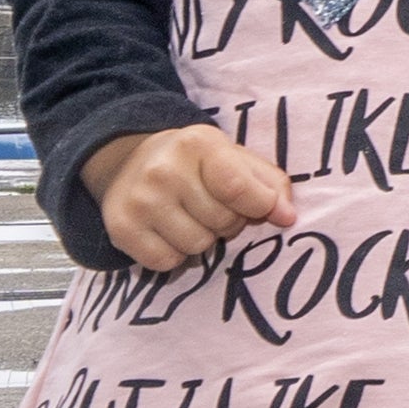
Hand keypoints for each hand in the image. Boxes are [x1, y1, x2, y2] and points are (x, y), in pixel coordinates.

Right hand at [80, 122, 291, 270]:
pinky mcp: (121, 228)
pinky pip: (167, 262)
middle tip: (211, 204)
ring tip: (189, 216)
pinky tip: (167, 231)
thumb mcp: (234, 158)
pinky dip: (174, 254)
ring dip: (201, 239)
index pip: (238, 188)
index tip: (262, 207)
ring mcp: (139, 201)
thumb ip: (269, 184)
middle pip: (222, 222)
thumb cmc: (195, 163)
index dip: (258, 206)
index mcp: (198, 144)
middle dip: (227, 221)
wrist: (130, 161)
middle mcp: (164, 170)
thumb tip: (287, 217)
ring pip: (197, 246)